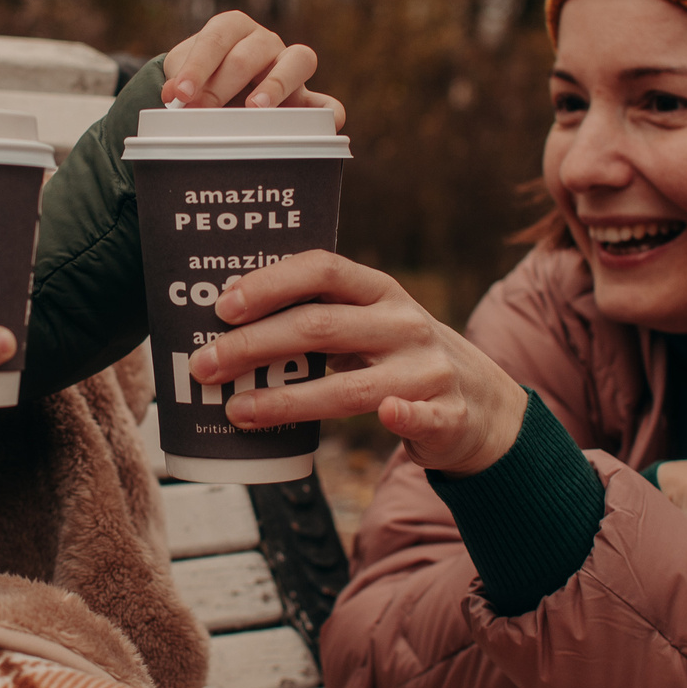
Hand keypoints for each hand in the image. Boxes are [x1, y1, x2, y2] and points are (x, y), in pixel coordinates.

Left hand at [161, 11, 345, 126]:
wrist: (213, 90)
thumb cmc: (199, 79)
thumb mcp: (183, 76)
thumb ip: (180, 84)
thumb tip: (175, 98)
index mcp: (233, 27)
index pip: (217, 38)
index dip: (198, 66)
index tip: (180, 93)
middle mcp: (265, 41)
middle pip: (249, 55)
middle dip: (221, 86)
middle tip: (201, 111)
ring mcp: (289, 66)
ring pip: (298, 60)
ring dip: (276, 84)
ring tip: (255, 107)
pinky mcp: (305, 98)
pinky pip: (325, 102)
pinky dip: (329, 112)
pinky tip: (326, 125)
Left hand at [185, 252, 526, 473]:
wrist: (482, 406)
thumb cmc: (402, 360)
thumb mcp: (370, 325)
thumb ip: (319, 320)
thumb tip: (228, 328)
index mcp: (379, 292)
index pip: (322, 271)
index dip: (271, 283)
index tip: (223, 305)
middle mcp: (403, 323)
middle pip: (322, 327)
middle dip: (255, 346)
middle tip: (204, 366)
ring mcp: (426, 369)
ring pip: (352, 385)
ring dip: (288, 400)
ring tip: (237, 410)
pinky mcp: (448, 414)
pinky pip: (422, 415)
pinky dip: (404, 415)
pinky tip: (386, 415)